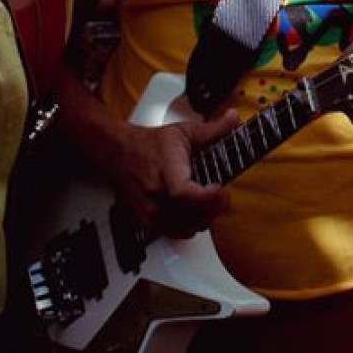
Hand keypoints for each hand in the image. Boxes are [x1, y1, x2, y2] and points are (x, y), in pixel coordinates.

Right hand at [88, 102, 235, 236]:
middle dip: (214, 208)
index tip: (222, 189)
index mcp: (166, 172)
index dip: (208, 197)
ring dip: (204, 218)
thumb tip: (234, 118)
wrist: (118, 153)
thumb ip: (213, 129)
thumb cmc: (149, 144)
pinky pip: (177, 233)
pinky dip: (191, 226)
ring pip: (187, 228)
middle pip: (192, 216)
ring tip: (209, 203)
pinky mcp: (148, 222)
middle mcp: (156, 196)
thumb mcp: (184, 132)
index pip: (185, 193)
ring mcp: (151, 212)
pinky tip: (195, 212)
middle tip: (223, 195)